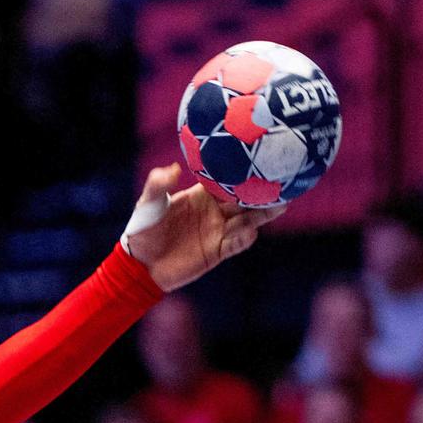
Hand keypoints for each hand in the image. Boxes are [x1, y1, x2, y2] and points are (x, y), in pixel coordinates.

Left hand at [119, 164, 276, 291]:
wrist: (140, 265)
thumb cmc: (143, 230)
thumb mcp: (146, 204)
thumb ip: (158, 186)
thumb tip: (174, 169)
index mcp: (203, 194)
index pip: (227, 179)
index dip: (242, 169)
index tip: (258, 157)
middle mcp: (216, 210)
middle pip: (244, 199)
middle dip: (262, 191)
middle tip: (281, 181)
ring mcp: (219, 231)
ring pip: (247, 220)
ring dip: (262, 214)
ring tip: (280, 205)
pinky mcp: (218, 251)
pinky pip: (236, 244)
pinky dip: (244, 238)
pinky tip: (251, 231)